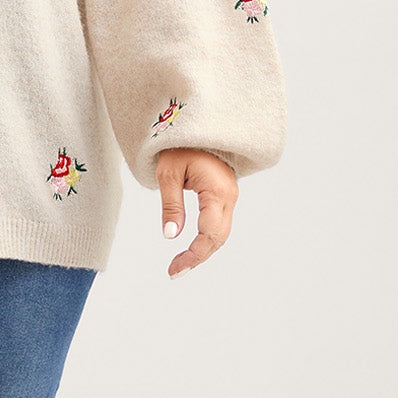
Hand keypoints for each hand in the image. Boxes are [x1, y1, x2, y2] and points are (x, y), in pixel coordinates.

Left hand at [155, 148, 236, 277]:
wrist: (197, 125)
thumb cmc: (180, 146)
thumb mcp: (168, 174)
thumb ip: (171, 205)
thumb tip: (170, 235)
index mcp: (217, 191)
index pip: (209, 234)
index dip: (193, 255)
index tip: (174, 269)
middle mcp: (229, 197)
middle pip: (218, 238)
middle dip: (197, 257)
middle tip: (174, 272)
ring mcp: (229, 196)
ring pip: (220, 233)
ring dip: (202, 250)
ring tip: (180, 264)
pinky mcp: (224, 196)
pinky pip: (219, 224)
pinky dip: (206, 239)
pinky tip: (191, 247)